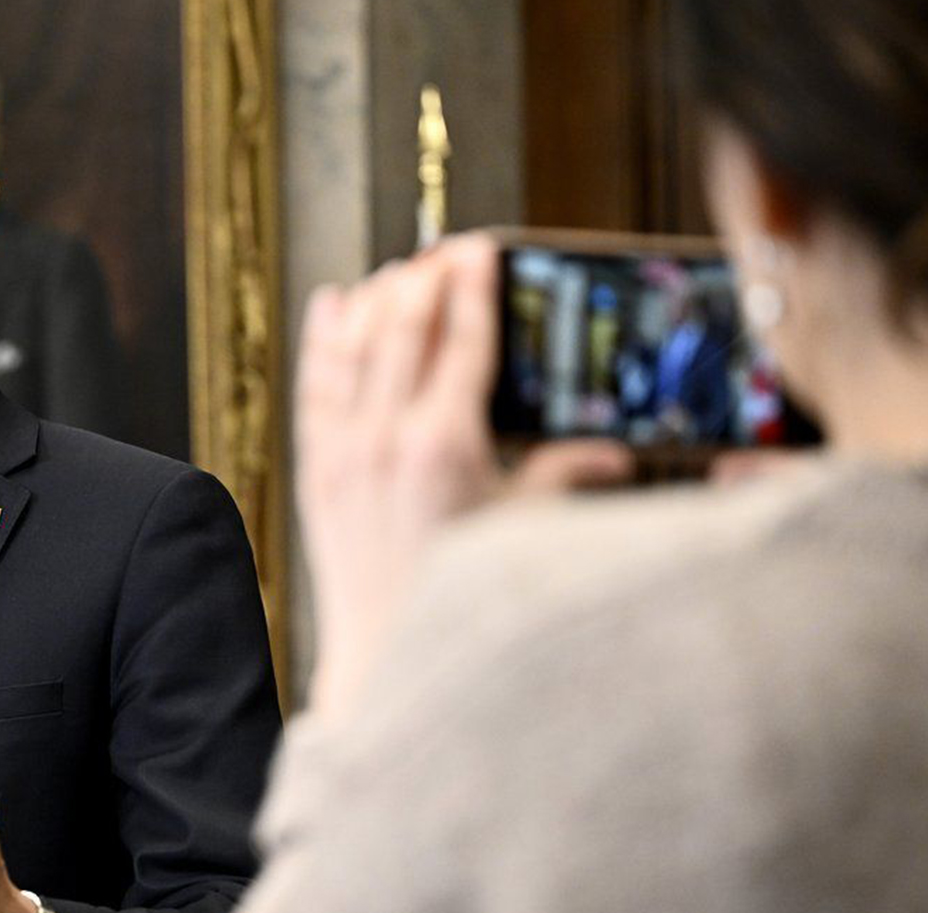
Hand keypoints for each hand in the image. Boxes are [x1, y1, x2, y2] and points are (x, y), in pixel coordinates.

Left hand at [298, 235, 632, 715]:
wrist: (387, 650)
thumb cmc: (458, 594)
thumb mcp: (520, 528)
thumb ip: (562, 476)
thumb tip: (613, 454)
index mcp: (446, 442)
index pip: (463, 339)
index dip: (473, 285)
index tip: (479, 247)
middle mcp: (388, 436)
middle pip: (405, 326)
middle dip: (425, 278)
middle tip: (443, 249)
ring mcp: (343, 450)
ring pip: (353, 345)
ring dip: (375, 298)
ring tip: (396, 269)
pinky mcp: (314, 468)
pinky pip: (314, 384)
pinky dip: (322, 339)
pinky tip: (332, 304)